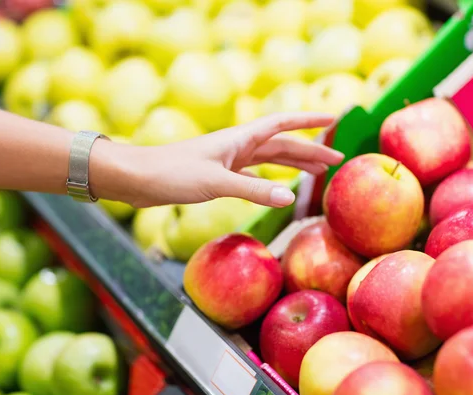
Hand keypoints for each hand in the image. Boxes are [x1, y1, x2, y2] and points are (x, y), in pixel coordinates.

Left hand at [121, 112, 342, 207]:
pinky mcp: (219, 173)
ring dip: (294, 163)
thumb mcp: (216, 183)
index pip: (283, 123)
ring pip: (270, 158)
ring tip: (317, 172)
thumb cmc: (172, 174)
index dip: (309, 120)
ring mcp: (229, 159)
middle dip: (310, 150)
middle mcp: (237, 145)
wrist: (137, 178)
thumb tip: (291, 198)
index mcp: (240, 139)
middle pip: (282, 143)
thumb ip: (254, 190)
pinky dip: (271, 177)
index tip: (334, 117)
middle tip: (336, 160)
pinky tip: (277, 185)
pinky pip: (254, 172)